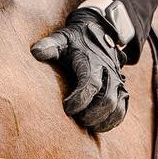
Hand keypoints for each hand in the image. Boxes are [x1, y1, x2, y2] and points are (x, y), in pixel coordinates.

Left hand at [30, 8, 128, 132]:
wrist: (97, 32)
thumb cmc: (74, 40)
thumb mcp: (61, 39)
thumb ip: (49, 46)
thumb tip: (35, 53)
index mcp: (92, 61)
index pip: (91, 83)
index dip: (80, 99)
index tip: (67, 108)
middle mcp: (108, 72)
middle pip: (106, 100)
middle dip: (91, 114)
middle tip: (76, 119)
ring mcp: (117, 81)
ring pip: (117, 107)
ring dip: (102, 120)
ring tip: (85, 125)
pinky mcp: (121, 89)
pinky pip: (122, 110)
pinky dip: (112, 121)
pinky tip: (97, 126)